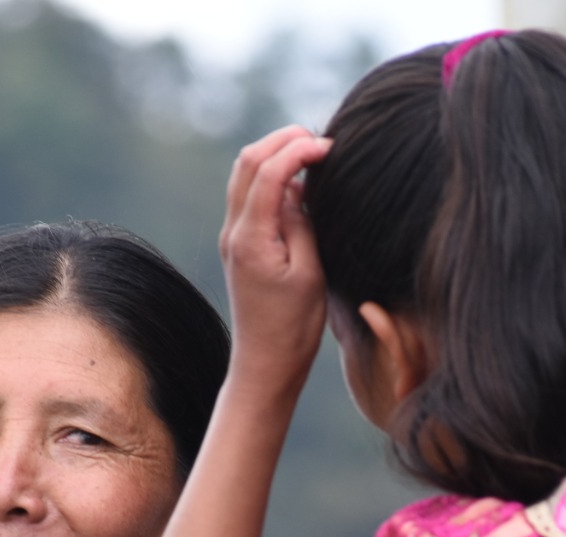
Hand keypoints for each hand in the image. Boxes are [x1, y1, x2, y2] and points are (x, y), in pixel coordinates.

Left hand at [218, 126, 331, 399]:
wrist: (265, 365)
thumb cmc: (294, 328)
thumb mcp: (310, 274)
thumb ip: (304, 224)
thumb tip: (299, 188)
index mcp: (251, 238)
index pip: (270, 171)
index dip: (300, 150)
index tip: (331, 147)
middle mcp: (234, 232)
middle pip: (249, 161)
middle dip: (284, 141)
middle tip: (321, 141)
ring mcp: (233, 237)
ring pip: (245, 174)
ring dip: (276, 155)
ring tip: (312, 155)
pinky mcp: (240, 245)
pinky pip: (250, 195)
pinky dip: (272, 177)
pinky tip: (301, 184)